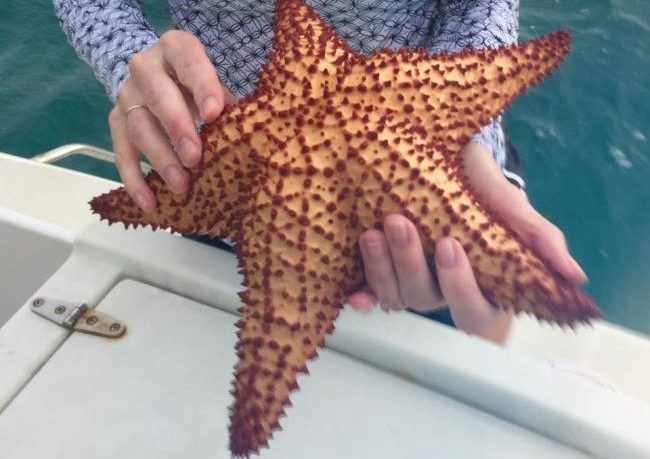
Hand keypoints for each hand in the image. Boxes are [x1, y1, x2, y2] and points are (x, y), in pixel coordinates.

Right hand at [108, 30, 235, 212]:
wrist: (154, 77)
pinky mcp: (116, 123)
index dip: (202, 87)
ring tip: (182, 186)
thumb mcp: (213, 83)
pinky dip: (135, 181)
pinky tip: (150, 203)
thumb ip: (226, 103)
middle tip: (194, 158)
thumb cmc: (196, 85)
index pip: (189, 62)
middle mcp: (145, 68)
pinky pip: (121, 154)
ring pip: (139, 127)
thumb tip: (249, 135)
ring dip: (160, 159)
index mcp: (176, 49)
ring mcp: (127, 96)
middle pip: (158, 96)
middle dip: (177, 128)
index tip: (214, 115)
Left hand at [346, 141, 586, 343]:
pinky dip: (359, 294)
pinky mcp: (376, 267)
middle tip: (399, 222)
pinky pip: (365, 291)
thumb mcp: (505, 201)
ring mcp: (405, 279)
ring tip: (373, 232)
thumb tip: (575, 276)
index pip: (473, 311)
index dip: (461, 289)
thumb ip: (534, 235)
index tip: (451, 244)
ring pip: (393, 295)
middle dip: (409, 264)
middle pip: (424, 300)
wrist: (439, 153)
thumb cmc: (478, 182)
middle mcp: (439, 287)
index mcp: (476, 281)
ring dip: (381, 268)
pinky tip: (351, 293)